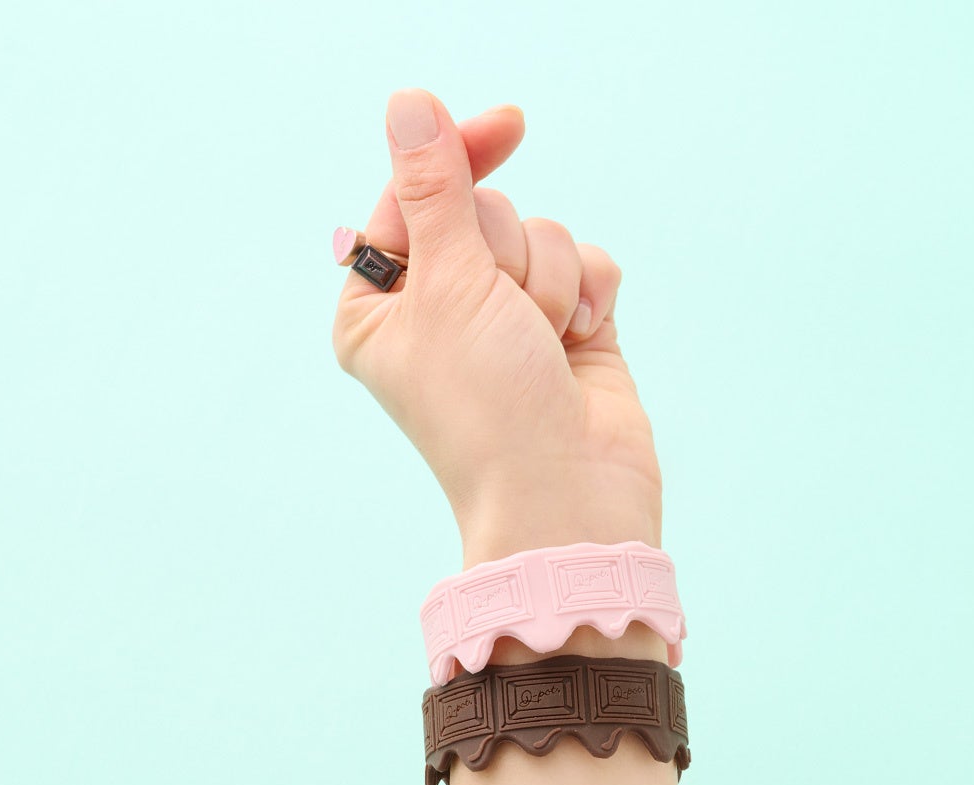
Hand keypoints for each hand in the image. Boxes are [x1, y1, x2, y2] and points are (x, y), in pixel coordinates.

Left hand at [332, 88, 662, 568]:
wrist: (566, 492)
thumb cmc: (487, 405)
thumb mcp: (447, 286)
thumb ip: (434, 189)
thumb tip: (410, 103)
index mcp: (382, 306)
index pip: (413, 197)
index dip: (456, 159)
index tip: (507, 126)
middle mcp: (443, 309)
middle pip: (485, 212)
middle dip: (507, 257)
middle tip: (506, 315)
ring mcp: (508, 320)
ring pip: (543, 236)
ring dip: (549, 284)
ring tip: (543, 344)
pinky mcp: (566, 329)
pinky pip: (587, 265)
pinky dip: (591, 296)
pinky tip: (581, 341)